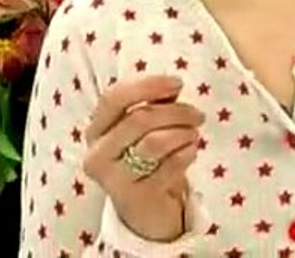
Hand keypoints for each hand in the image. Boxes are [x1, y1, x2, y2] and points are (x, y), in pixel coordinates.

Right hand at [83, 75, 204, 241]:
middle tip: (198, 115)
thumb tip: (173, 86)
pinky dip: (186, 154)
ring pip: (153, 142)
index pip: (114, 98)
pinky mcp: (135, 199)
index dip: (147, 85)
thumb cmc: (147, 160)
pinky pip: (167, 168)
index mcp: (96, 130)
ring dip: (182, 133)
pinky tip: (191, 151)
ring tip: (194, 134)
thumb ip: (155, 104)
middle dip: (175, 112)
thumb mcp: (146, 129)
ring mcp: (113, 179)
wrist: (147, 210)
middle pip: (138, 119)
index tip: (178, 83)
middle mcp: (97, 154)